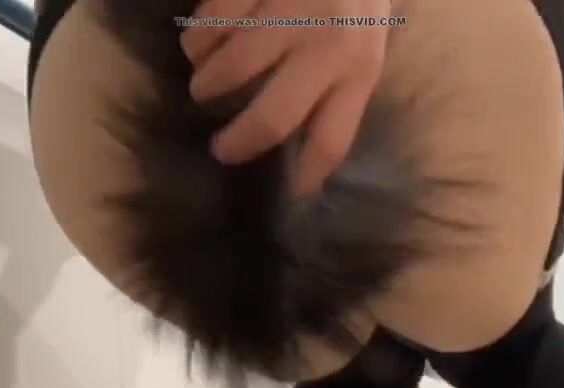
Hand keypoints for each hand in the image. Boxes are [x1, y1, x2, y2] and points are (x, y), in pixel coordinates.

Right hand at [180, 0, 391, 194]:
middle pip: (272, 118)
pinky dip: (196, 39)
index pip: (331, 139)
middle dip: (238, 142)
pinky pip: (209, 24)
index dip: (308, 176)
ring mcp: (289, 12)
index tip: (289, 193)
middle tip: (221, 149)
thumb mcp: (366, 40)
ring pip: (230, 71)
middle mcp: (327, 46)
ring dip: (208, 86)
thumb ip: (339, 86)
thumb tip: (304, 147)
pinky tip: (198, 43)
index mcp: (360, 66)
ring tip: (204, 87)